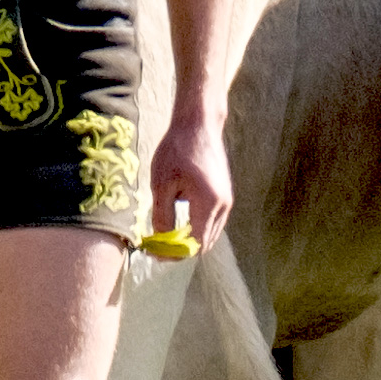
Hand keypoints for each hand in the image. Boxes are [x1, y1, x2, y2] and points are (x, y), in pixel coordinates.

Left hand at [147, 95, 232, 257]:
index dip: (174, 254)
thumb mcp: (162, 184)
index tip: (154, 253)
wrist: (198, 125)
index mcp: (209, 203)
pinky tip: (177, 220)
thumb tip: (161, 241)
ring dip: (189, 238)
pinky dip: (197, 227)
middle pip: (204, 243)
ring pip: (210, 234)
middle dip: (181, 248)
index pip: (194, 244)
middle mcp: (223, 206)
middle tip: (157, 247)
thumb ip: (162, 216)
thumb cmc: (177, 151)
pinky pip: (212, 222)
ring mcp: (227, 201)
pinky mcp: (225, 195)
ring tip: (164, 235)